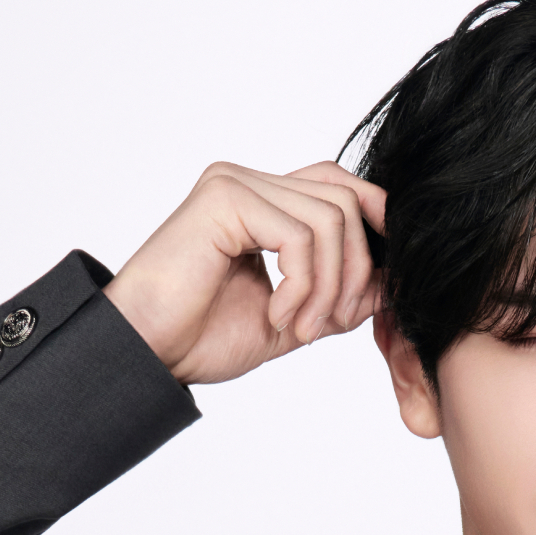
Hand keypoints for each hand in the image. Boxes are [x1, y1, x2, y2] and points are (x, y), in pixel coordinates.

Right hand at [104, 161, 386, 386]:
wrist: (145, 352)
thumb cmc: (199, 338)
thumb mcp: (291, 318)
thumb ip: (337, 296)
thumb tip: (390, 281)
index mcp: (261, 202)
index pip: (339, 187)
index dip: (373, 225)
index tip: (378, 285)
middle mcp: (248, 182)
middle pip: (345, 199)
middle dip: (355, 270)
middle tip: (330, 325)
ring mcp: (235, 184)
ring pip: (331, 218)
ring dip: (329, 287)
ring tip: (301, 329)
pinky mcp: (225, 199)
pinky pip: (300, 236)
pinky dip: (303, 286)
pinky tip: (280, 315)